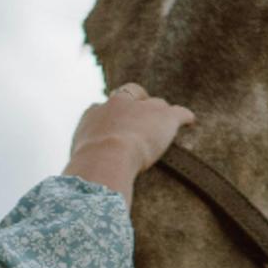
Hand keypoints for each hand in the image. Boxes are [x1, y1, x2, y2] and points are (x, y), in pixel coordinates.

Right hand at [63, 84, 195, 197]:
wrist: (107, 158)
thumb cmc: (88, 167)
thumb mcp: (77, 161)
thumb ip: (81, 160)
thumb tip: (78, 173)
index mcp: (94, 114)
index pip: (102, 107)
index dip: (110, 114)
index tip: (112, 123)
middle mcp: (117, 104)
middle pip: (129, 94)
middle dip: (135, 100)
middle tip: (140, 114)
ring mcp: (142, 108)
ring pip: (155, 104)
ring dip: (159, 113)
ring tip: (166, 122)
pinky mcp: (165, 117)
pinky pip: (179, 112)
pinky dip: (185, 117)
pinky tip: (190, 121)